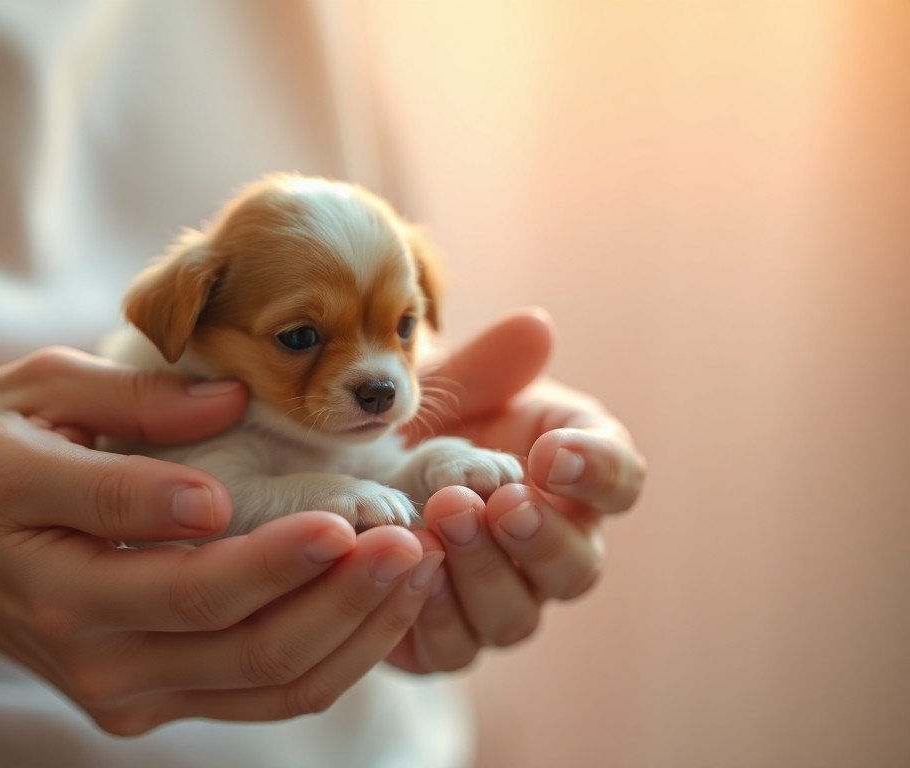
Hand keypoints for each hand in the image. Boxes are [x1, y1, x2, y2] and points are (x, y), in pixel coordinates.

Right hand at [0, 347, 441, 732]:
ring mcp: (102, 679)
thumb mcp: (35, 387)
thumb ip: (135, 397)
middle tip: (409, 539)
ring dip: (349, 631)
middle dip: (330, 590)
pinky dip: (328, 659)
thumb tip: (236, 398)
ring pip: (253, 678)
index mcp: (26, 529)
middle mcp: (65, 626)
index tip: (341, 513)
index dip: (257, 541)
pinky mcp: (134, 702)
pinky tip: (381, 608)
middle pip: (220, 628)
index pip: (155, 547)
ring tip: (418, 569)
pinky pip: (251, 697)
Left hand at [389, 310, 645, 672]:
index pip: (620, 482)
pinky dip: (432, 613)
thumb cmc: (423, 421)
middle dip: (538, 536)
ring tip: (441, 521)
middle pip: (576, 567)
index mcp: (573, 479)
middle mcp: (550, 550)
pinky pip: (452, 646)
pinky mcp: (442, 639)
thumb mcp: (448, 388)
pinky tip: (407, 572)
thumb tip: (535, 326)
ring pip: (514, 614)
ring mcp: (499, 601)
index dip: (598, 472)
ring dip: (482, 572)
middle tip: (498, 501)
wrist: (353, 467)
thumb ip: (488, 365)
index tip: (554, 452)